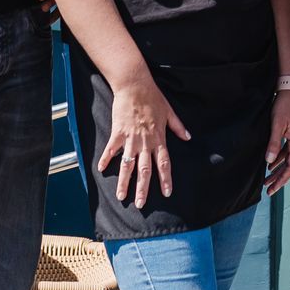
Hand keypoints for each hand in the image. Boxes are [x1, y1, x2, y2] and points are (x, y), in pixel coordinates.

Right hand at [97, 72, 188, 209]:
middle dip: (143, 189)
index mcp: (159, 138)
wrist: (135, 85)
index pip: (164, 163)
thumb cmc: (153, 97)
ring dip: (124, 182)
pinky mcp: (118, 132)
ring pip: (128, 165)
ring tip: (121, 196)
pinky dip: (106, 159)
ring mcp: (131, 138)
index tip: (167, 192)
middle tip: (140, 204)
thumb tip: (188, 137)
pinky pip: (111, 149)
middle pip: (145, 170)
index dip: (165, 178)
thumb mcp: (169, 111)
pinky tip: (102, 170)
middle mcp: (145, 142)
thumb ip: (178, 126)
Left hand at [264, 86, 289, 194]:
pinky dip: (278, 160)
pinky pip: (286, 152)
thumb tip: (269, 161)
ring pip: (288, 160)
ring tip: (266, 180)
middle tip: (268, 190)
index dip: (281, 180)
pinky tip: (270, 164)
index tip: (272, 189)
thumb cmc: (284, 105)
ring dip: (278, 170)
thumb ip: (274, 143)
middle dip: (279, 179)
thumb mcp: (277, 124)